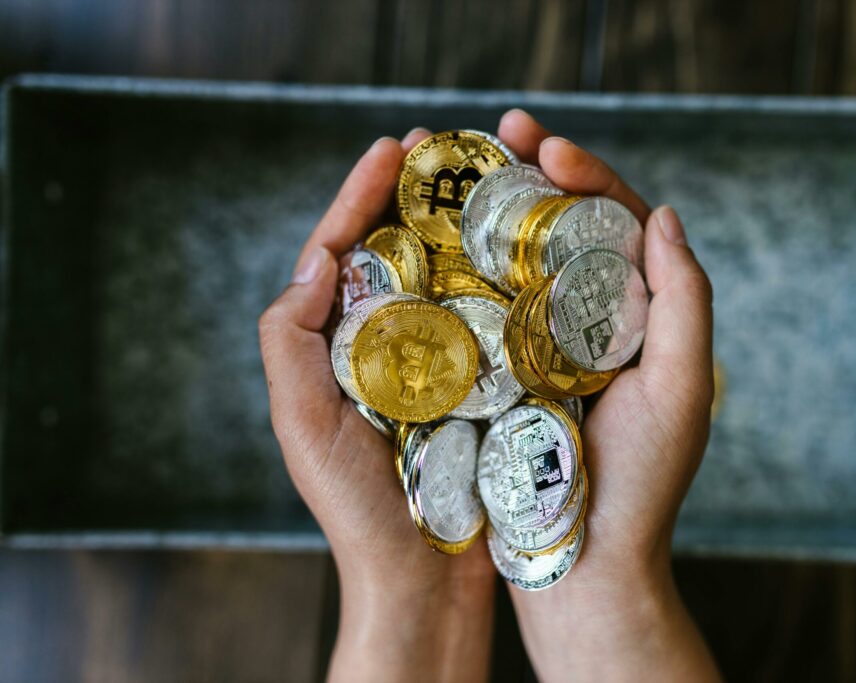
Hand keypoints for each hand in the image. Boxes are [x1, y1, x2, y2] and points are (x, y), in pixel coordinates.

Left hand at [258, 128, 494, 682]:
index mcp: (334, 347)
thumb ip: (291, 343)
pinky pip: (487, 322)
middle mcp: (383, 348)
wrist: (422, 579)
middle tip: (442, 146)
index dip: (360, 194)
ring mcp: (432, 365)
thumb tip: (317, 260)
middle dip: (413, 195)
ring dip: (461, 226)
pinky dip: (499, 280)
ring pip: (445, 279)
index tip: (390, 148)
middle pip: (396, 252)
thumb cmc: (357, 508)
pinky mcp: (478, 387)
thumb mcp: (304, 424)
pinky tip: (524, 249)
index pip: (341, 253)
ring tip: (488, 178)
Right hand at [496, 110, 721, 681]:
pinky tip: (437, 238)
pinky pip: (485, 309)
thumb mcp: (679, 389)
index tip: (547, 147)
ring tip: (464, 165)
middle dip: (535, 173)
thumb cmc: (640, 483)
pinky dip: (466, 269)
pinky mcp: (504, 373)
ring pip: (520, 261)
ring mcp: (543, 345)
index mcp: (639, 315)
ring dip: (497, 208)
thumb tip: (664, 213)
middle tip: (500, 129)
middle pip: (565, 228)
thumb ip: (684, 300)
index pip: (618, 226)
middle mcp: (592, 320)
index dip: (588, 176)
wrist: (585, 561)